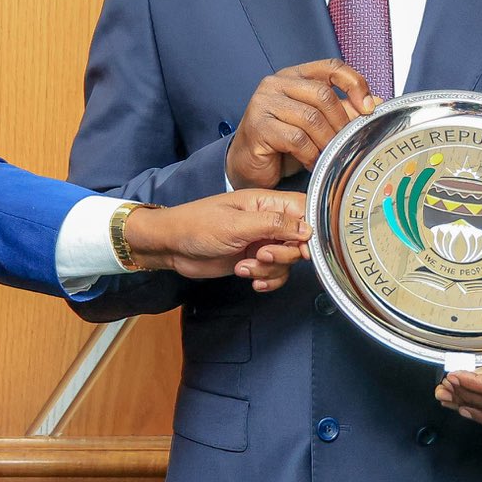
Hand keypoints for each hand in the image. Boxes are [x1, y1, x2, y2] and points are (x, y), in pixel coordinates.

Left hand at [123, 191, 310, 290]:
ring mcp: (261, 241)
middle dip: (283, 254)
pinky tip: (248, 278)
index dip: (310, 231)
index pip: (305, 210)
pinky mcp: (253, 259)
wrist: (171, 247)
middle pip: (299, 240)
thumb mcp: (236, 224)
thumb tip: (308, 228)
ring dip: (269, 270)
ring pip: (287, 261)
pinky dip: (265, 280)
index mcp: (266, 202)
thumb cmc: (197, 226)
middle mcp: (268, 221)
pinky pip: (275, 273)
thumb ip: (274, 225)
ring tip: (244, 266)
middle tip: (261, 255)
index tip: (302, 248)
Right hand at [225, 60, 376, 187]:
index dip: (355, 84)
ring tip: (329, 156)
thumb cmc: (282, 143)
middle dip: (341, 122)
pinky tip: (312, 162)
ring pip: (311, 117)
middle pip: (323, 94)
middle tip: (346, 142)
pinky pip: (296, 138)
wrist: (248, 165)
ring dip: (326, 141)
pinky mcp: (258, 125)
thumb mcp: (318, 125)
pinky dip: (310, 154)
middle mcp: (277, 83)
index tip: (369, 108)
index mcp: (294, 76)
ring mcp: (264, 102)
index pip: (331, 67)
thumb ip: (343, 111)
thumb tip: (376, 103)